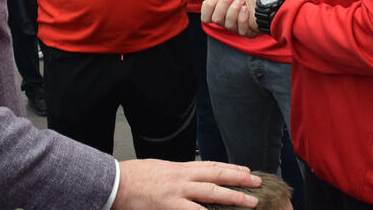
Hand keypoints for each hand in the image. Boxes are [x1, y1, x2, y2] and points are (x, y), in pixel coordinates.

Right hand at [112, 159, 260, 208]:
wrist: (116, 182)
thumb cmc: (136, 177)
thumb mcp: (161, 170)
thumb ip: (178, 177)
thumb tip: (193, 181)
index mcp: (180, 168)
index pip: (211, 166)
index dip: (230, 168)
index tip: (246, 171)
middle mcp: (182, 177)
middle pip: (217, 175)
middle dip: (238, 180)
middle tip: (257, 182)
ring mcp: (177, 192)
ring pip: (211, 192)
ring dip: (233, 197)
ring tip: (250, 202)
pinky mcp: (169, 206)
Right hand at [201, 0, 268, 37]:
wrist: (273, 2)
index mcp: (223, 8)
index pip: (206, 14)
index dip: (209, 5)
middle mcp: (227, 19)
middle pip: (214, 18)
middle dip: (222, 4)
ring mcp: (237, 26)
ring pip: (225, 24)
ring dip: (232, 10)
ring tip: (242, 0)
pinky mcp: (247, 31)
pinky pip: (240, 29)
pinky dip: (242, 18)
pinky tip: (247, 9)